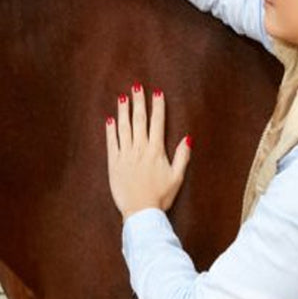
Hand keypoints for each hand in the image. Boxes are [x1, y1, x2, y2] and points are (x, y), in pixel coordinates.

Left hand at [105, 84, 191, 220]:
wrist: (140, 211)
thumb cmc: (161, 196)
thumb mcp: (177, 177)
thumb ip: (182, 156)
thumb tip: (188, 138)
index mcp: (156, 151)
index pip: (157, 124)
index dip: (157, 108)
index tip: (157, 93)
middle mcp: (140, 149)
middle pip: (139, 121)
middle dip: (139, 102)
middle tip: (137, 87)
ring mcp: (125, 155)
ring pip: (124, 128)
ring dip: (123, 112)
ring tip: (122, 98)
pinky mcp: (113, 163)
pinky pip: (111, 143)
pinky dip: (110, 130)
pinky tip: (109, 119)